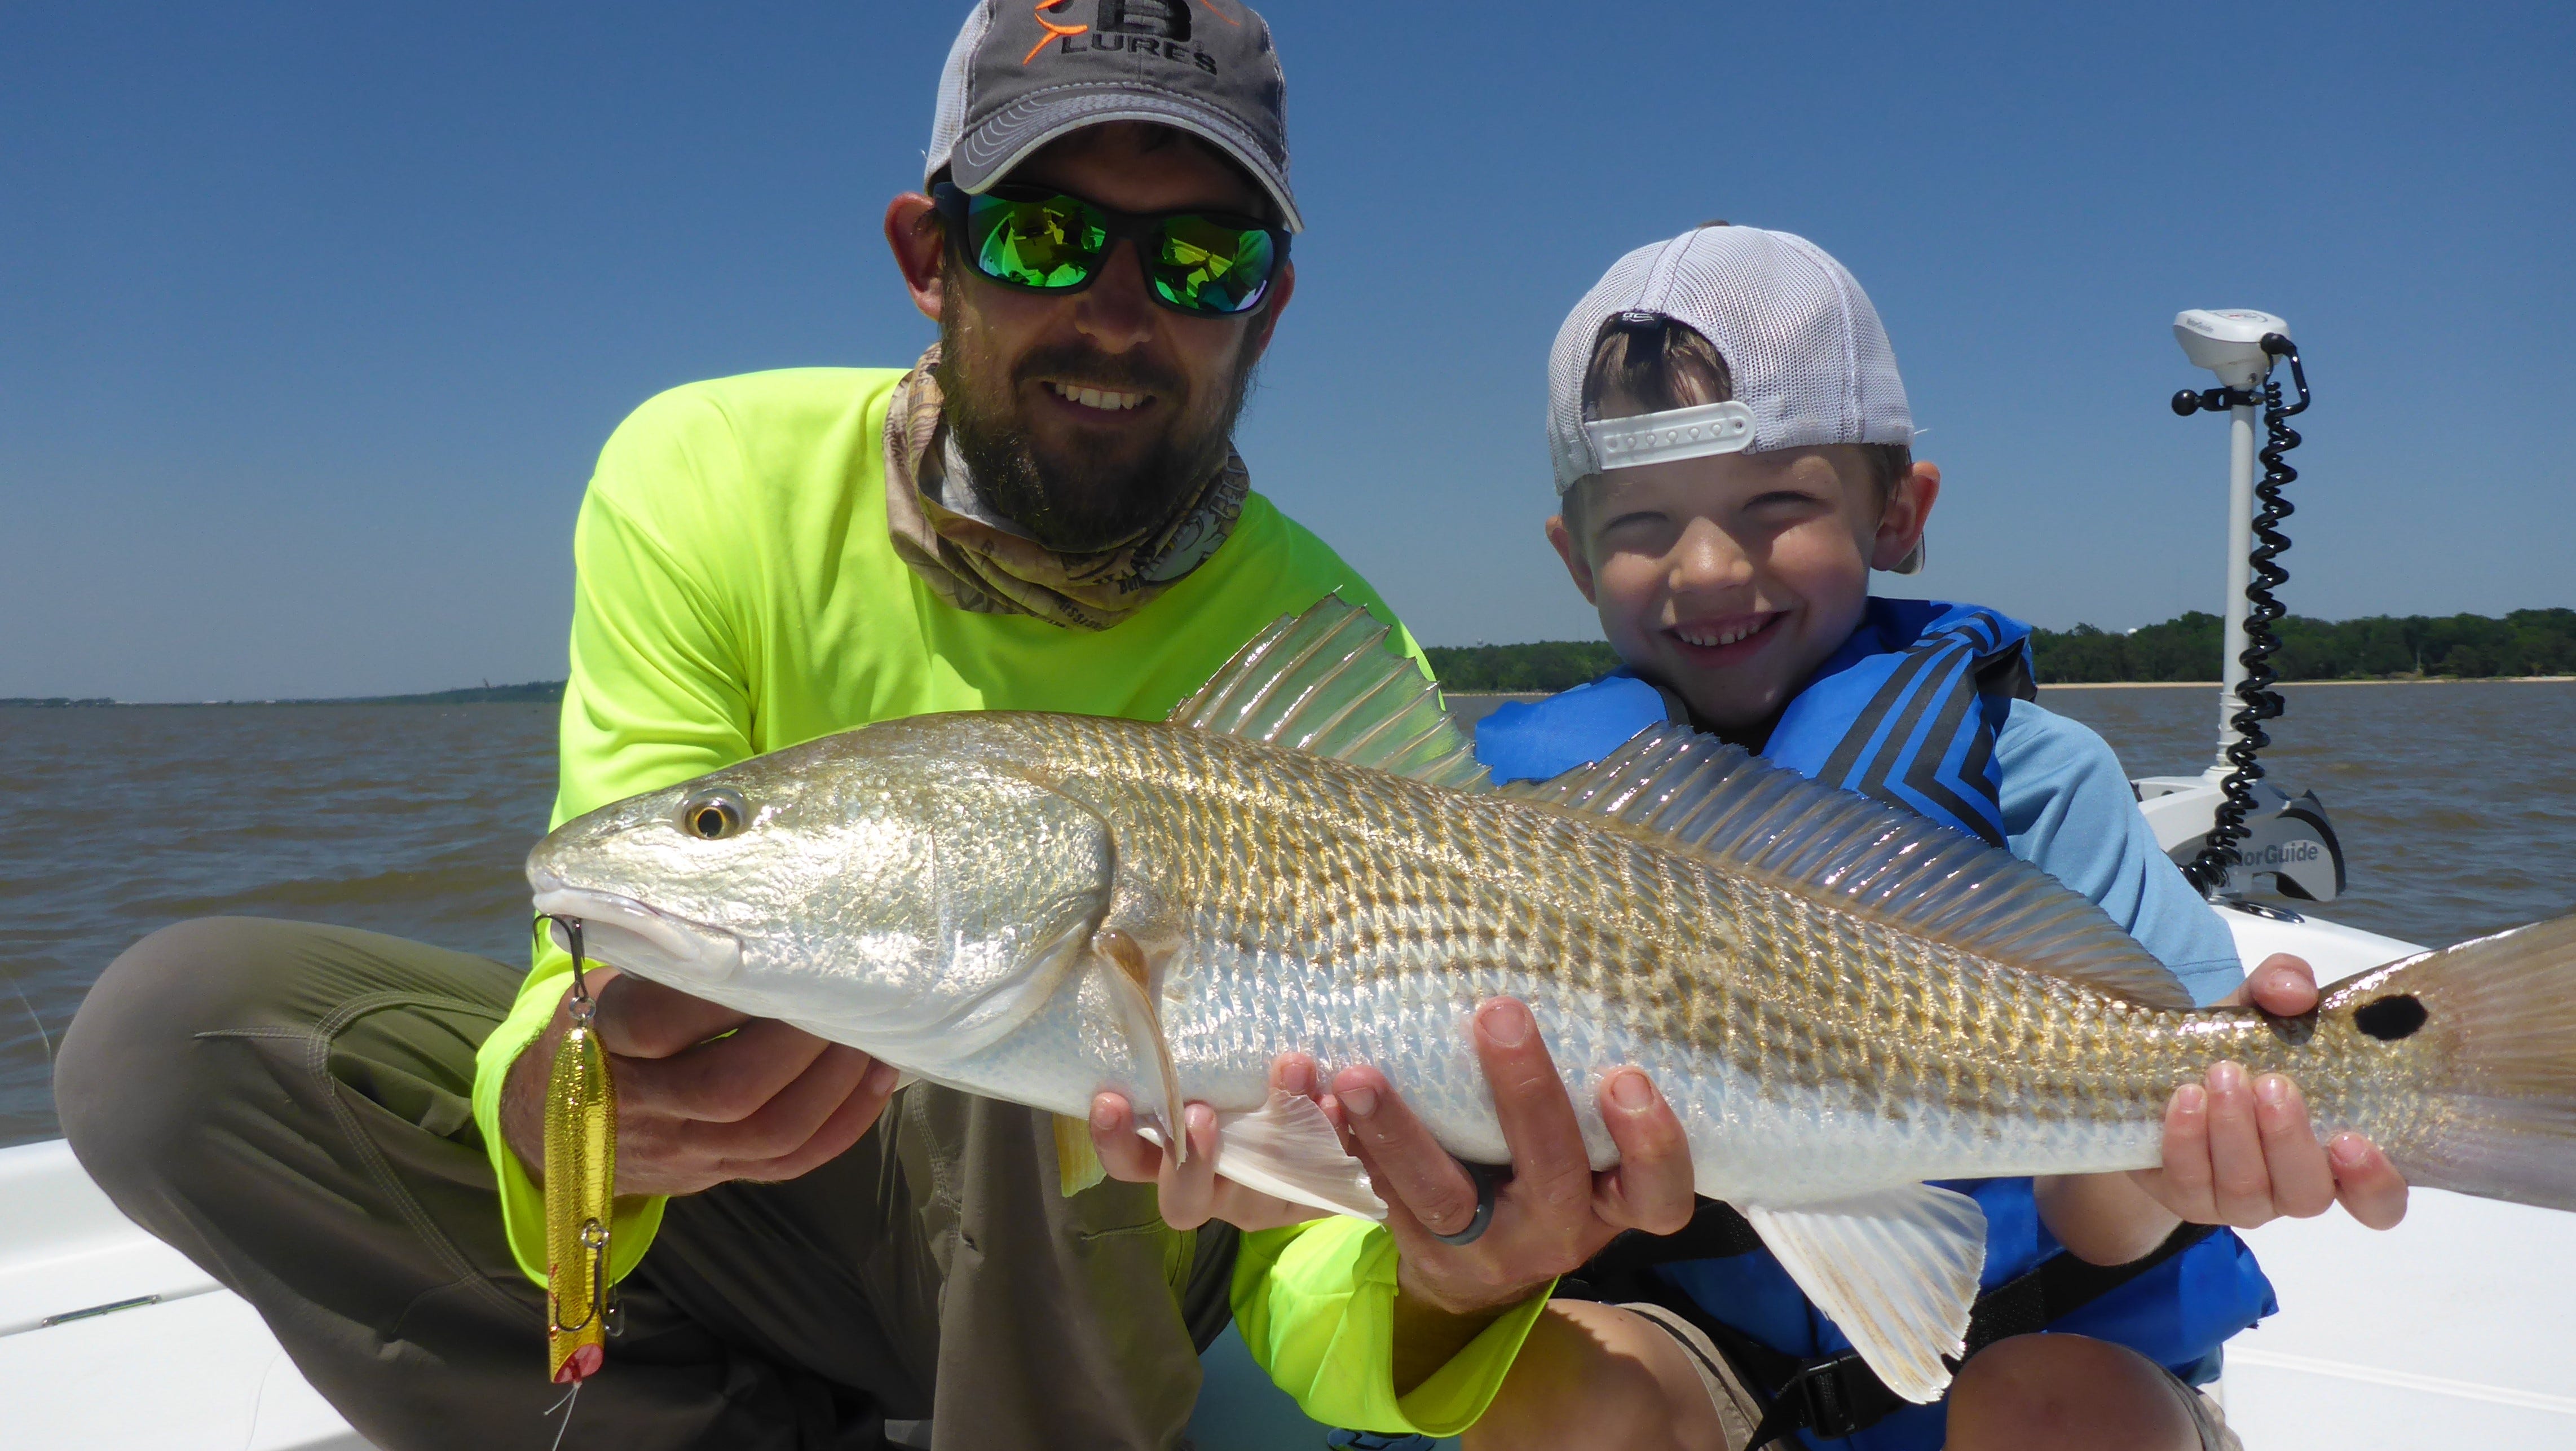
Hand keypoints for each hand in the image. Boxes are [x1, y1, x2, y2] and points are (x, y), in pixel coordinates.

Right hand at [500, 968, 900, 1196]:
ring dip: (834, 1082)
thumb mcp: (606, 978)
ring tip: (869, 1030)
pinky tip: (875, 1078)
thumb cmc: (596, 1023)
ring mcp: (681, 1149)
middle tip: (844, 992)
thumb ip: (659, 954)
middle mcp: (642, 1106)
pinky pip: (788, 1165)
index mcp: (604, 1040)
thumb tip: (743, 897)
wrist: (554, 1118)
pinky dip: (843, 1124)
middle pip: (731, 1089)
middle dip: (800, 1042)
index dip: (724, 991)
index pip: (659, 1021)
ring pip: (771, 1133)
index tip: (778, 951)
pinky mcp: (715, 1173)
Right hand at [1089, 1055, 1338, 1232]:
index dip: (1115, 1139)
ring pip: (1256, 1197)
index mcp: (1172, 1154)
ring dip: (1272, 1136)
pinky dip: (1328, 1135)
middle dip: (1186, 1159)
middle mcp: (1212, 1186)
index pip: (1128, 1159)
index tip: (1110, 1098)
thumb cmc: (1244, 1069)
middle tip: (1199, 1112)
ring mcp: (1262, 1198)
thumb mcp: (1212, 1052)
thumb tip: (1153, 977)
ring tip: (1289, 1073)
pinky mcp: (1312, 1195)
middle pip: (1182, 1200)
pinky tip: (1334, 1097)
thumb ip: (1191, 1035)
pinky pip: (1317, 1178)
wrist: (1327, 1103)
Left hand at [1331, 998, 1694, 1321]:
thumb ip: (1586, 1094)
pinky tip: (1314, 1090)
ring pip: (1440, 1197)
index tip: (1630, 1078)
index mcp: (1611, 1205)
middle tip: (1499, 1014)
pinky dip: (1343, 1140)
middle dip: (1525, 1095)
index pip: (1657, 1193)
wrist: (1480, 1272)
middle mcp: (1554, 1232)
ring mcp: (1480, 1248)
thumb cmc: (1548, 1176)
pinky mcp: (1414, 1244)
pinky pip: (1374, 1194)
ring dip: (1398, 1131)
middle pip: (1550, 1176)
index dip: (1652, 1145)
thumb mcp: (1590, 1153)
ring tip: (1358, 1074)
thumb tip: (1561, 966)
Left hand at [2130, 953, 2408, 1230]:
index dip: (2373, 1183)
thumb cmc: (2236, 1046)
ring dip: (2234, 1132)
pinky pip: (2190, 1184)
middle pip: (2308, 1194)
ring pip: (2248, 1190)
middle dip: (2289, 1139)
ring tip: (2222, 1077)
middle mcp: (2295, 1187)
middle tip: (2271, 1084)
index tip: (2352, 1141)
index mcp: (2335, 1155)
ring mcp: (2241, 1202)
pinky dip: (2187, 1140)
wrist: (2160, 1070)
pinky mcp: (2188, 1199)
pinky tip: (2183, 1100)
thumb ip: (2283, 984)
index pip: (2379, 1202)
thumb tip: (2294, 990)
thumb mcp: (2260, 1007)